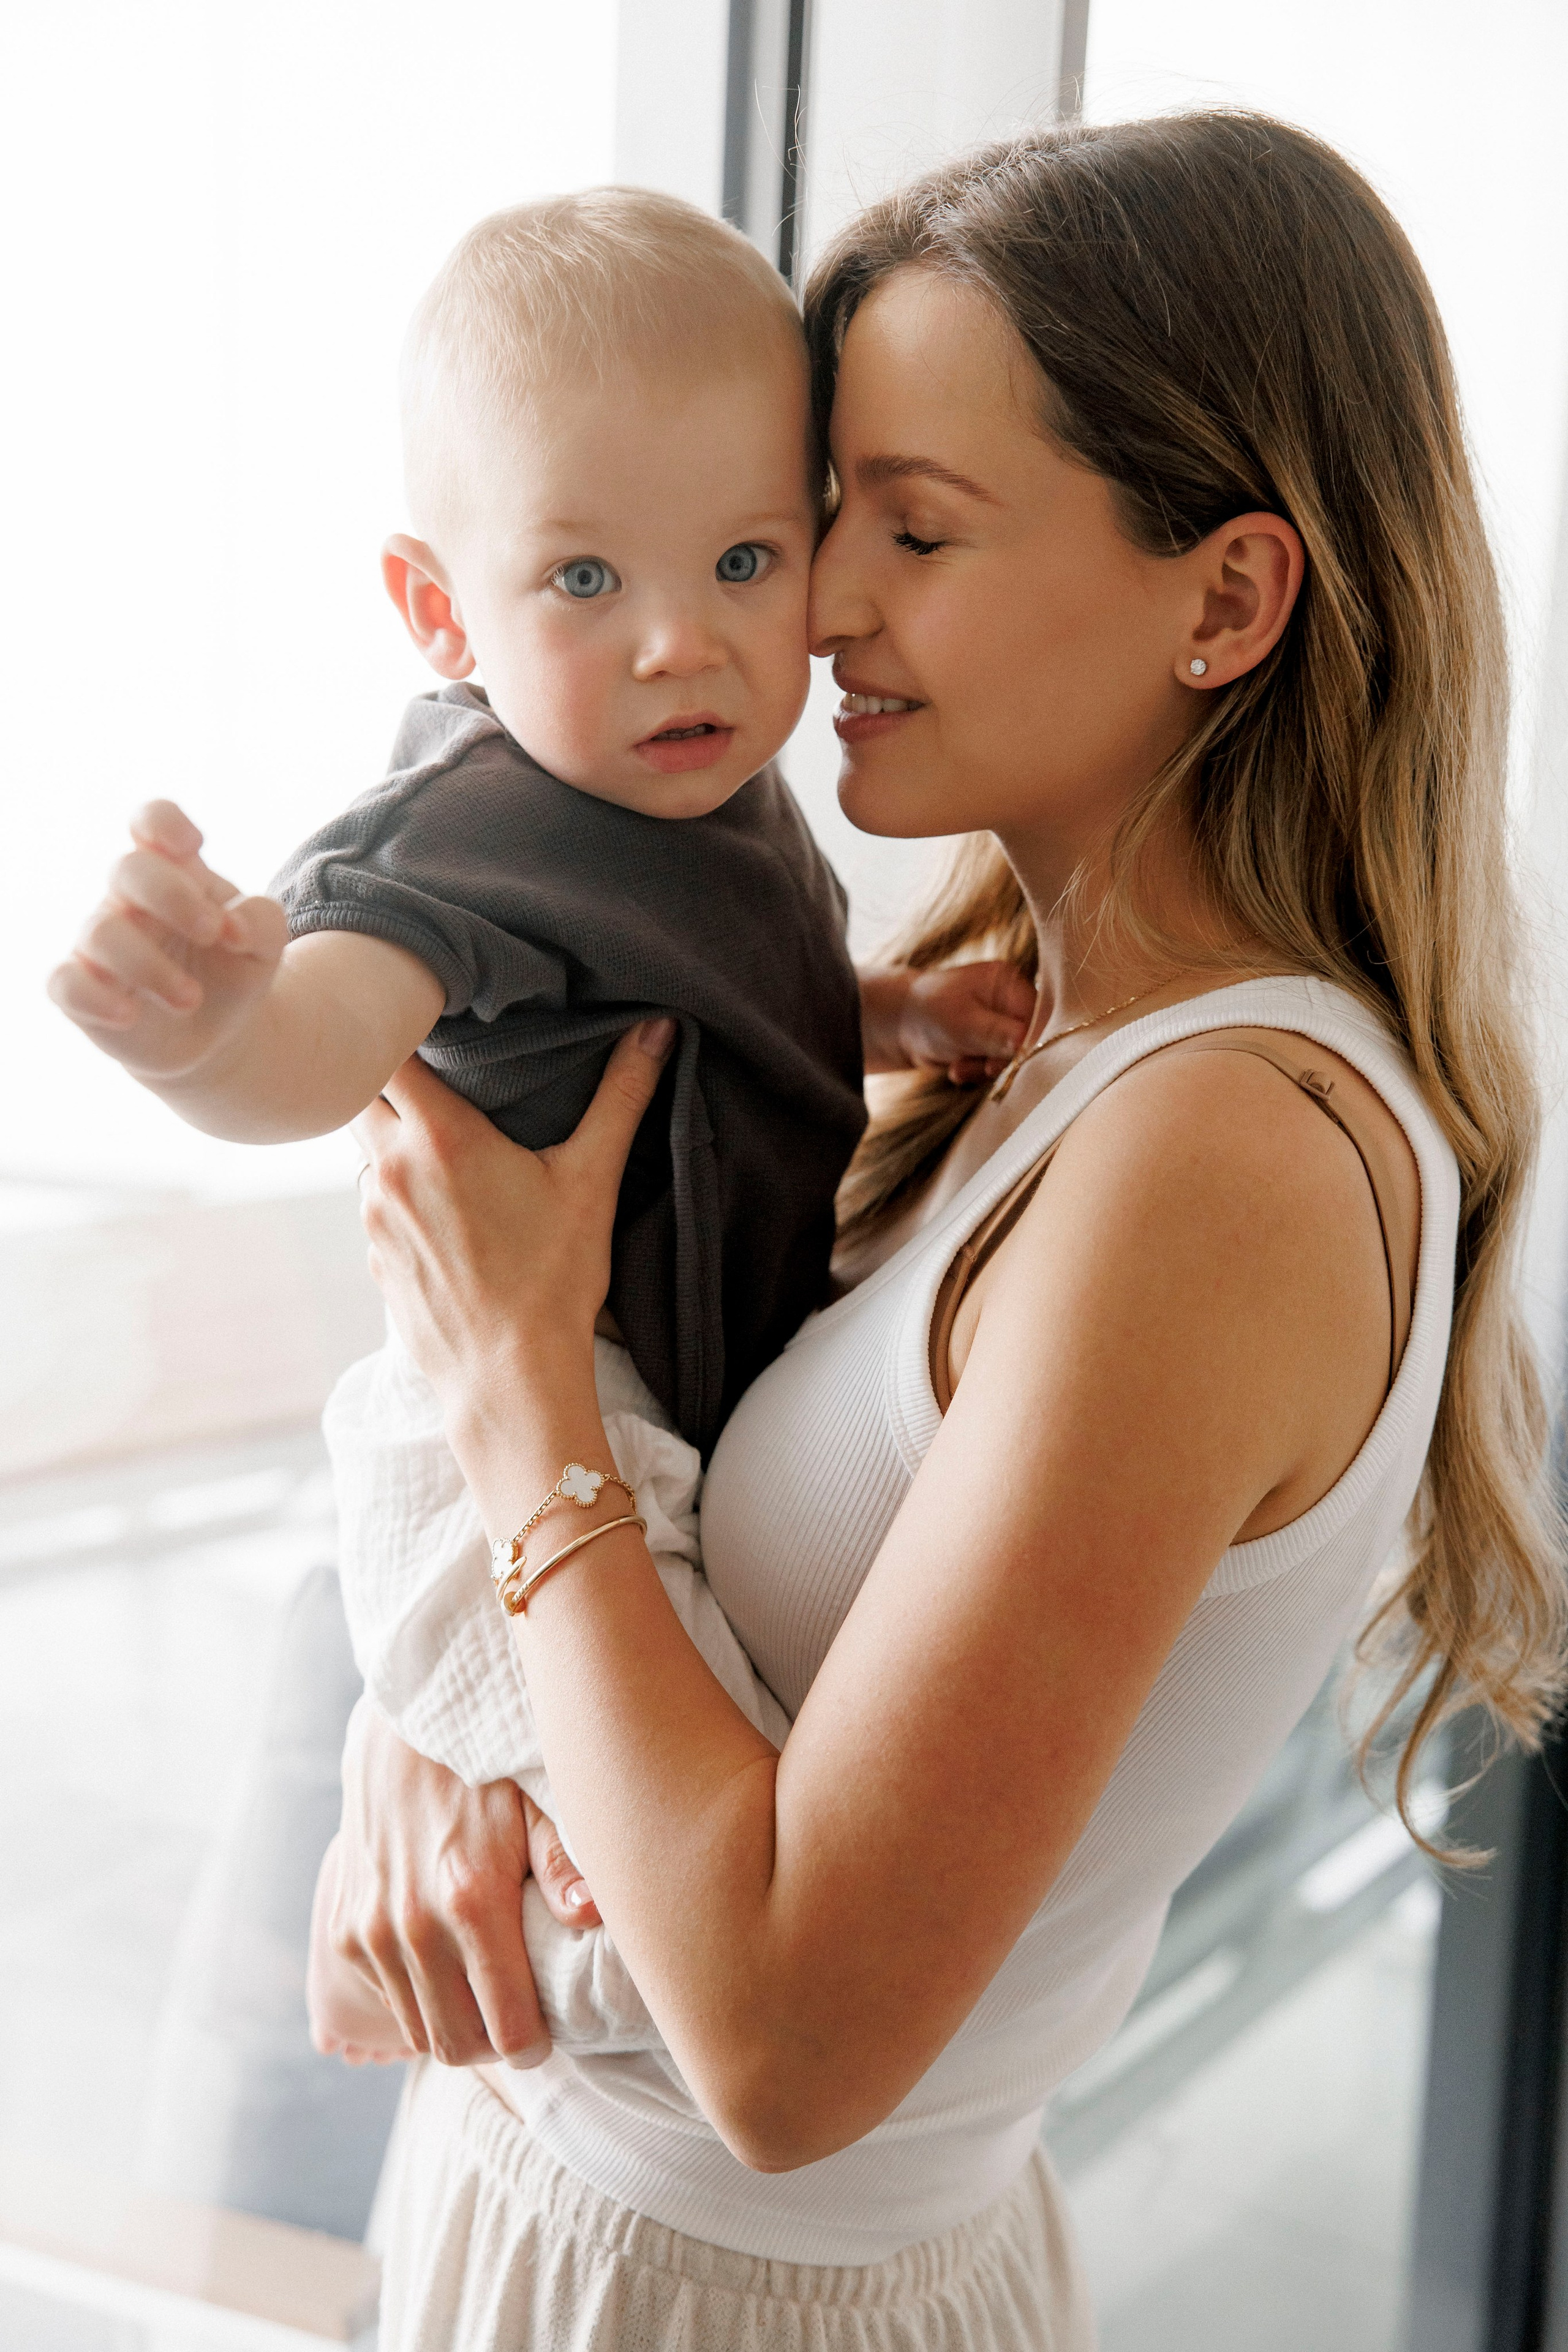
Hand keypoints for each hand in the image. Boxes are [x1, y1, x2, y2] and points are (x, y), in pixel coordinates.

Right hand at [47, 799, 287, 1079]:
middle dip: (172, 896)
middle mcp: (129, 899)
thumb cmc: (233, 968)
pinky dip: (94, 998)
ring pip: (102, 933)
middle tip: (213, 933)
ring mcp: (100, 944)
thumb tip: (234, 928)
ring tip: (190, 999)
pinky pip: (65, 983)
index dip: (163, 823)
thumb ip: (262, 922)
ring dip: (151, 967)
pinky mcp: (81, 991)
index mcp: (175, 872)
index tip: (194, 846)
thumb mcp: (264, 943)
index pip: (152, 822)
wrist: (221, 1033)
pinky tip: (129, 1015)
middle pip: (128, 869)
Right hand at [325, 1700, 602, 2067]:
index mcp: (472, 1900)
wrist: (398, 1732)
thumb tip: (591, 1918)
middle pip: (458, 2045)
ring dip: (454, 2026)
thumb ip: (564, 1864)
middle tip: (519, 2019)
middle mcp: (414, 1926)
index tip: (550, 2029)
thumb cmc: (484, 1768)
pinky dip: (416, 1997)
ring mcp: (372, 1931)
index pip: (508, 2029)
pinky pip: (387, 1997)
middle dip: (495, 2047)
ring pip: (418, 2030)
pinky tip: (445, 1964)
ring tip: (486, 1995)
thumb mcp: (538, 1801)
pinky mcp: (346, 1929)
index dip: (536, 2044)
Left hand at [351, 1016, 675, 1415]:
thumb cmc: (553, 1280)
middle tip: (437, 1074)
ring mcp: (374, 1218)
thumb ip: (621, 1095)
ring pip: (365, 1151)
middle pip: (361, 1094)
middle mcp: (390, 1169)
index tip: (427, 1017)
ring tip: (446, 1146)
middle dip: (389, 1079)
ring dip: (395, 1140)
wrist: (511, 1379)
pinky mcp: (375, 1259)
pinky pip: (375, 1204)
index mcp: (439, 1136)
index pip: (385, 1048)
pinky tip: (447, 1211)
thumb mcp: (592, 1180)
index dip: (397, 1024)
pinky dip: (400, 1194)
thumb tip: (658, 1028)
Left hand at [859, 961, 1034, 1084]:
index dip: (1028, 1042)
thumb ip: (995, 1034)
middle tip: (984, 1068)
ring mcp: (1001, 1022)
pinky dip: (977, 1071)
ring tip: (959, 1066)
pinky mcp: (992, 1042)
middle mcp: (1010, 1000)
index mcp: (1007, 981)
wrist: (897, 1026)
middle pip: (1028, 1038)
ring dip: (984, 1069)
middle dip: (1002, 1059)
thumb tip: (1025, 1043)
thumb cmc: (927, 1013)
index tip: (1011, 1061)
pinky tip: (957, 1068)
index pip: (1037, 1015)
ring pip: (1012, 1057)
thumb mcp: (961, 1023)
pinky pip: (996, 1065)